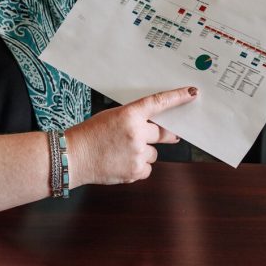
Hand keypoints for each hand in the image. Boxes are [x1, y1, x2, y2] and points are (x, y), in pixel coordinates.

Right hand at [67, 87, 197, 185]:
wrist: (74, 156)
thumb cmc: (89, 135)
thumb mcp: (111, 117)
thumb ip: (133, 119)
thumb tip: (156, 127)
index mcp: (128, 115)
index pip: (158, 103)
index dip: (177, 97)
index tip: (192, 94)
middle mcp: (136, 133)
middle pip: (162, 133)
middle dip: (163, 134)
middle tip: (163, 135)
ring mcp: (137, 153)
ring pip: (153, 152)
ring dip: (143, 152)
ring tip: (121, 152)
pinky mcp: (136, 171)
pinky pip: (147, 168)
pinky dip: (138, 166)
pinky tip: (121, 163)